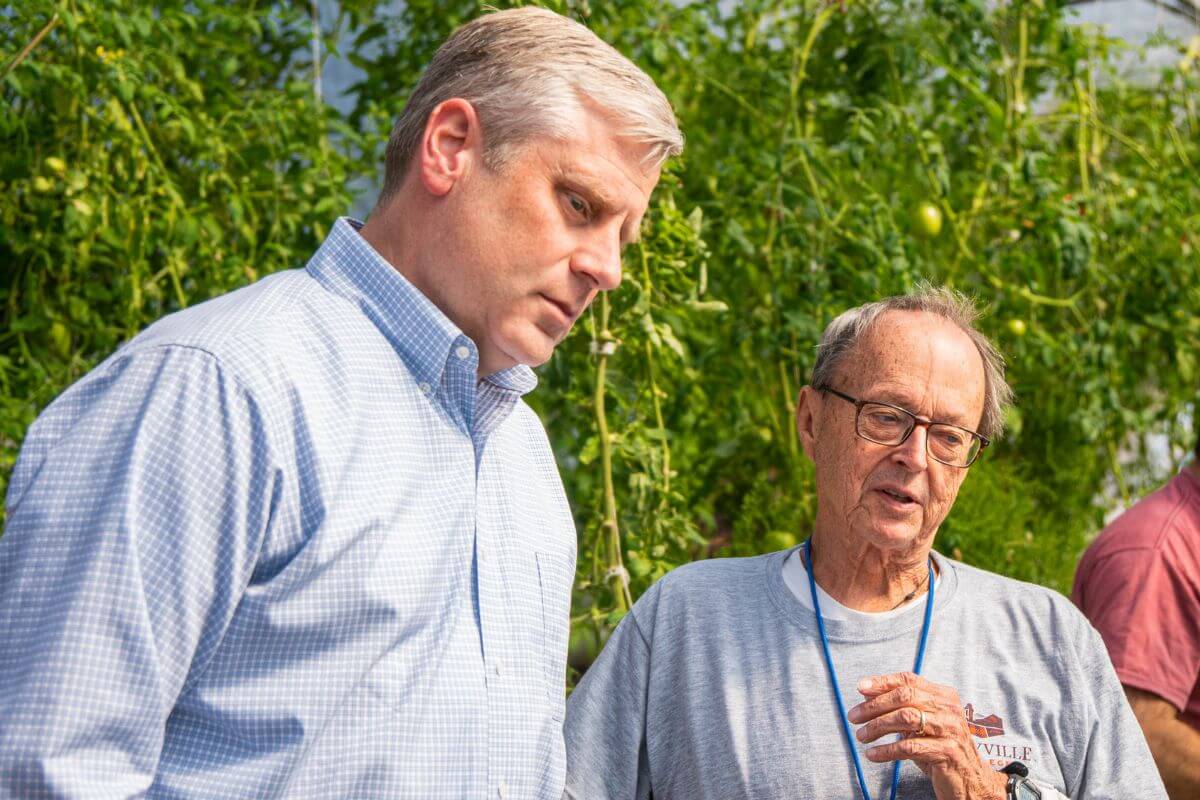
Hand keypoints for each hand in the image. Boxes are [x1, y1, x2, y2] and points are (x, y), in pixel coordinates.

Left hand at [847, 672, 1007, 799]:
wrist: (971, 781)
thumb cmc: (939, 749)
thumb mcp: (921, 725)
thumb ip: (900, 707)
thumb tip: (865, 691)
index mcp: (944, 696)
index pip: (909, 680)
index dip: (883, 681)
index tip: (859, 687)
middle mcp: (949, 709)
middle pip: (905, 696)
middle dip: (874, 705)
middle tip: (854, 717)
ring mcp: (950, 730)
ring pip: (905, 719)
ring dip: (877, 727)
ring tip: (861, 736)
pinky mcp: (947, 752)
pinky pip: (909, 747)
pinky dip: (886, 750)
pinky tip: (873, 754)